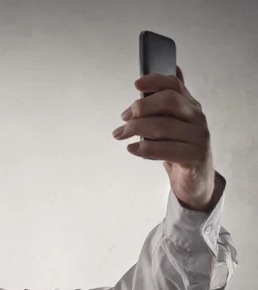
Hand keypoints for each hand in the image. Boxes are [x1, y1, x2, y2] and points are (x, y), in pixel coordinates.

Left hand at [112, 66, 216, 211]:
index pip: (175, 85)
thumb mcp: (169, 125)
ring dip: (136, 129)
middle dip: (141, 107)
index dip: (155, 81)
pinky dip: (145, 148)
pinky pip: (166, 149)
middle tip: (124, 118)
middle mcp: (197, 118)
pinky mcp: (195, 156)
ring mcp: (198, 137)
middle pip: (169, 101)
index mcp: (190, 106)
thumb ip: (159, 107)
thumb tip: (144, 83)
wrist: (194, 179)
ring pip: (163, 126)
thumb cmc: (178, 149)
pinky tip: (133, 148)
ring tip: (121, 134)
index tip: (137, 84)